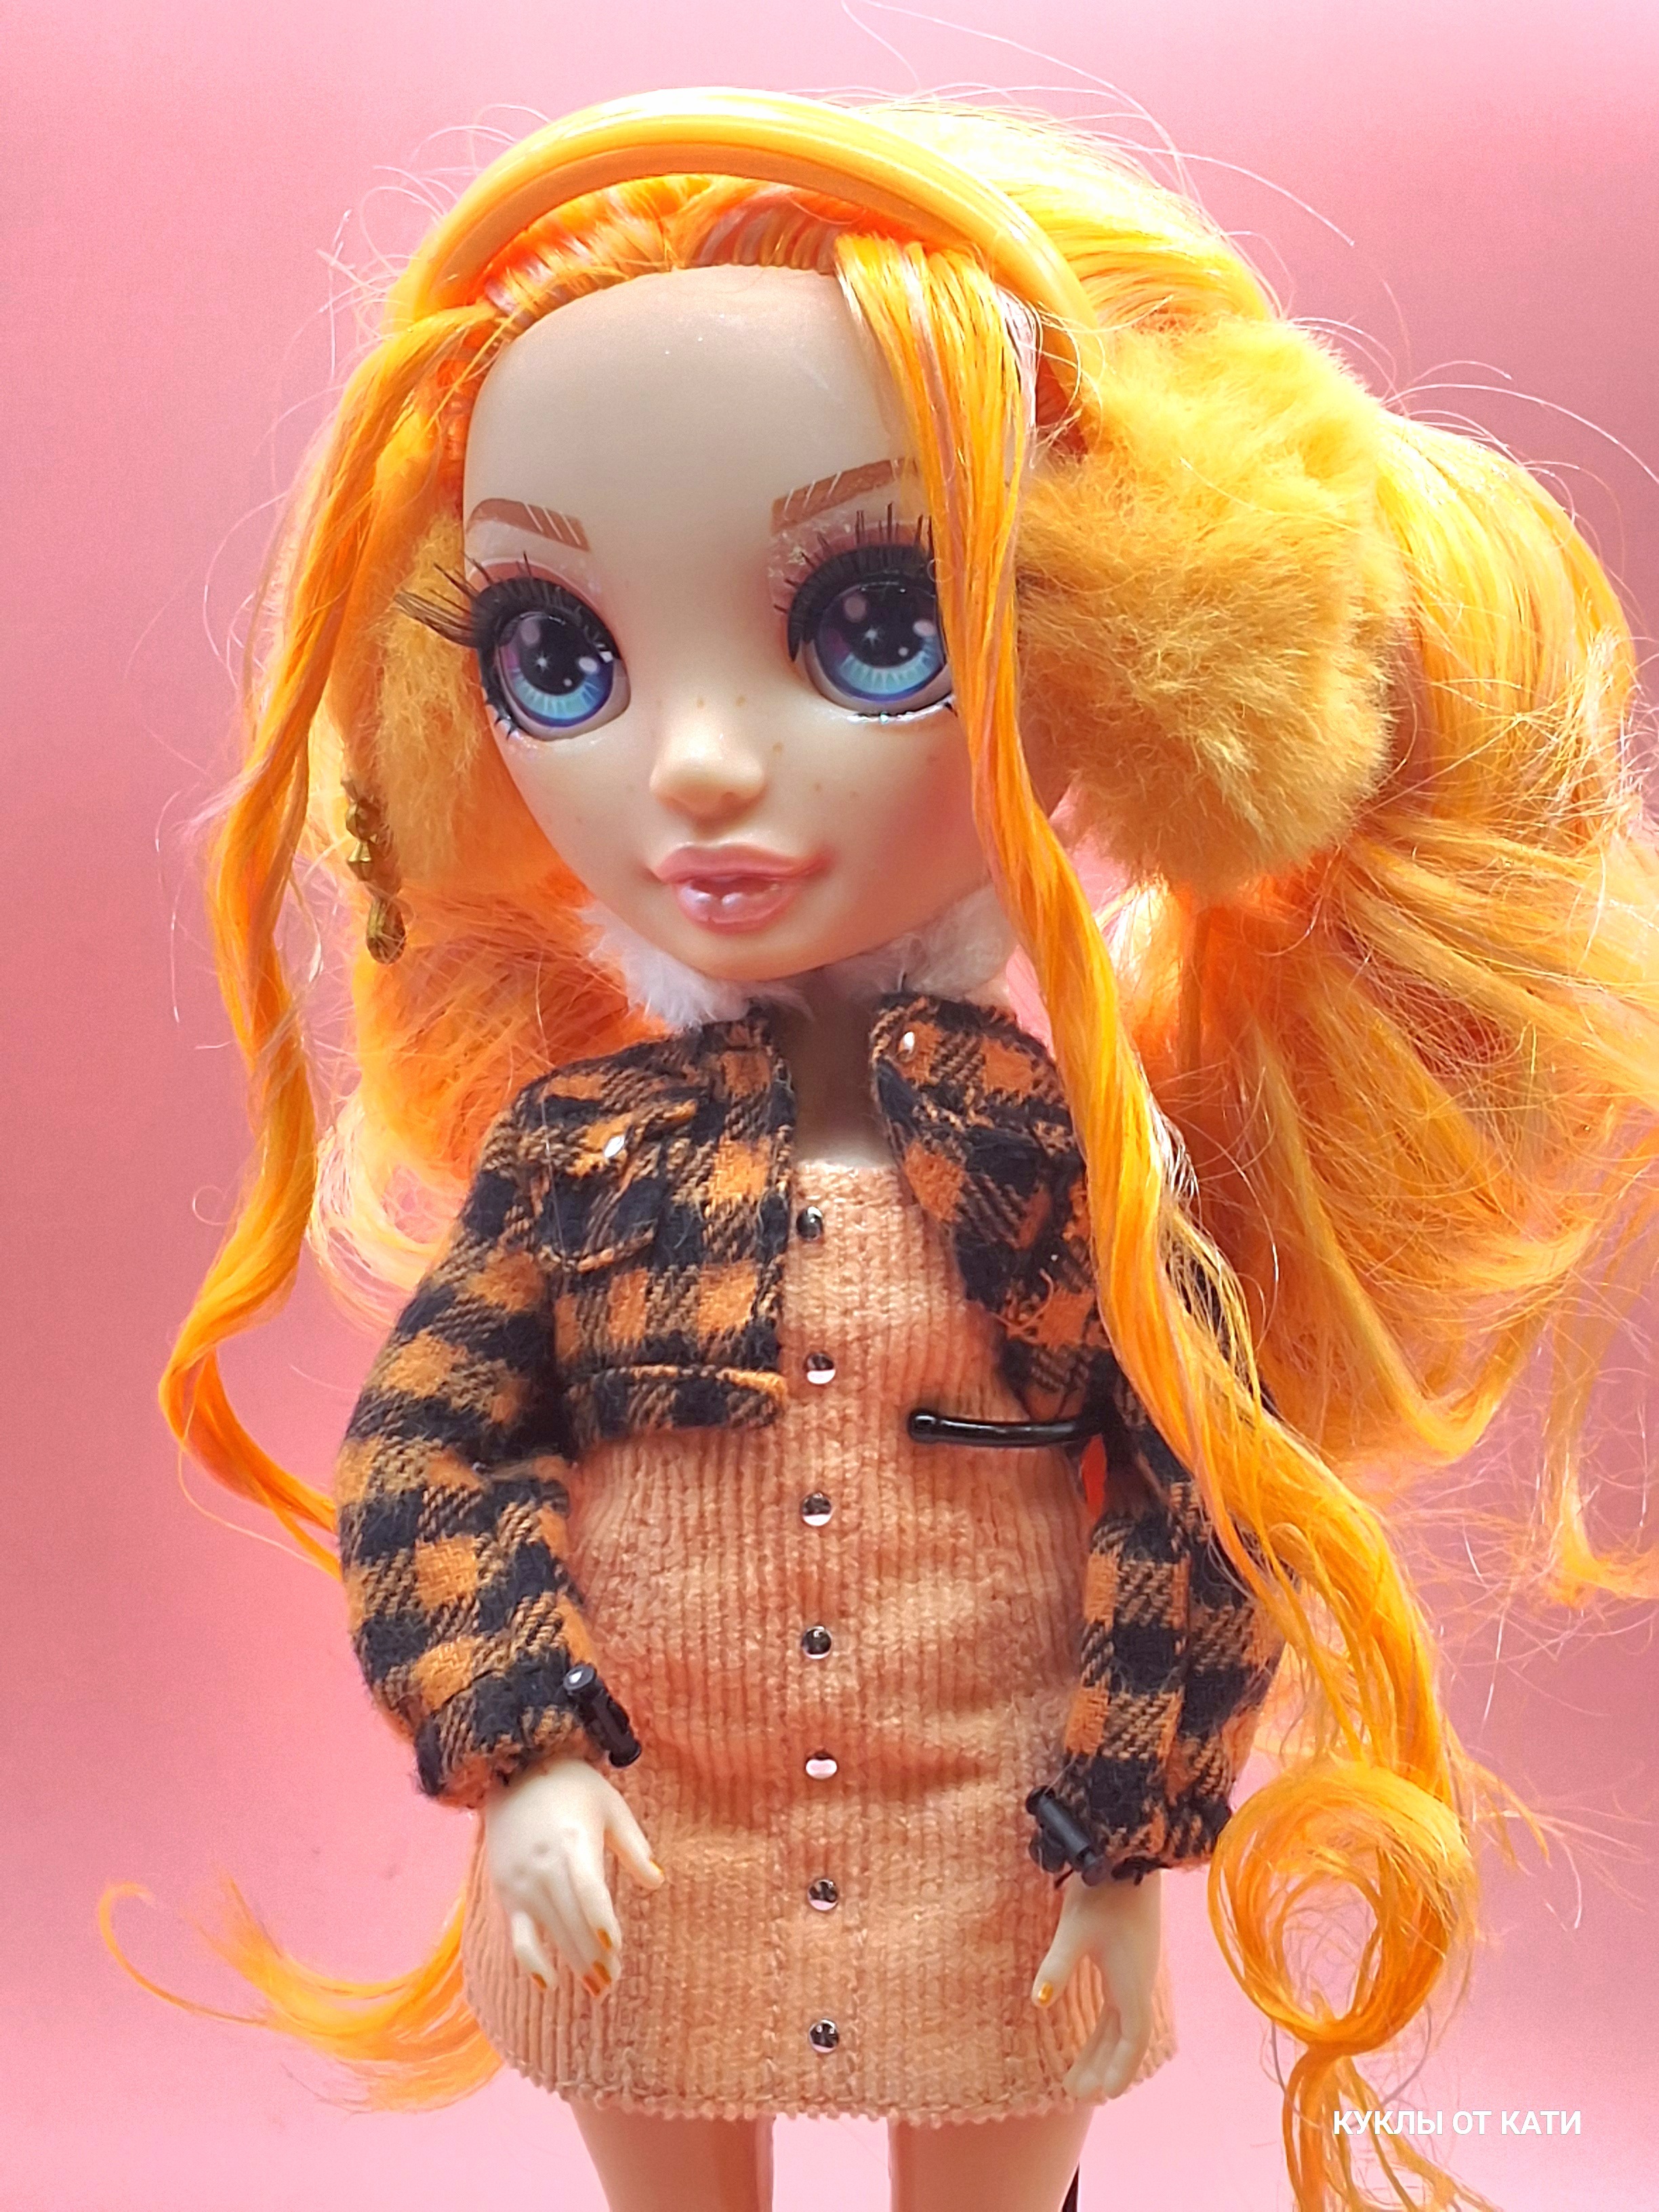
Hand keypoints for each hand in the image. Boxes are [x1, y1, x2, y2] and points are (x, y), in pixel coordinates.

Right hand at [483, 1755, 663, 2000]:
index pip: (587, 1887)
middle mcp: (544, 1865)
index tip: (614, 1946)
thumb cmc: (573, 1787)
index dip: (599, 1918)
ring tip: (598, 1988)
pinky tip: (548, 1984)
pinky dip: (530, 1962)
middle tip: (613, 1982)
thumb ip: (633, 1845)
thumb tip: (657, 1882)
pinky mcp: (505, 1891)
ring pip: (550, 1931)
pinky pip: (517, 1934)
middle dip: (594, 1954)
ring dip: (573, 1961)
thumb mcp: (611, 1805)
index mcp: (573, 1841)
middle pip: (572, 1918)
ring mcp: (521, 1881)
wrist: (515, 1769)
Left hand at [1031, 1870, 1161, 2099]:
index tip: (1104, 2095)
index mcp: (1133, 1983)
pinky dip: (1107, 2026)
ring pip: (1121, 2021)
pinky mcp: (1129, 1956)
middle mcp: (1138, 1981)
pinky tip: (1093, 2030)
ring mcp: (1135, 1969)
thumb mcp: (1075, 1929)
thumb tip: (1039, 2002)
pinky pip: (1120, 2004)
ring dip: (1103, 2049)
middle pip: (1124, 2038)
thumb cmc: (1103, 1891)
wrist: (1127, 1853)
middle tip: (1077, 2093)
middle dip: (1103, 2067)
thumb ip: (1058, 1965)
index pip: (1132, 2040)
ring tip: (1079, 2074)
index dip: (1119, 2069)